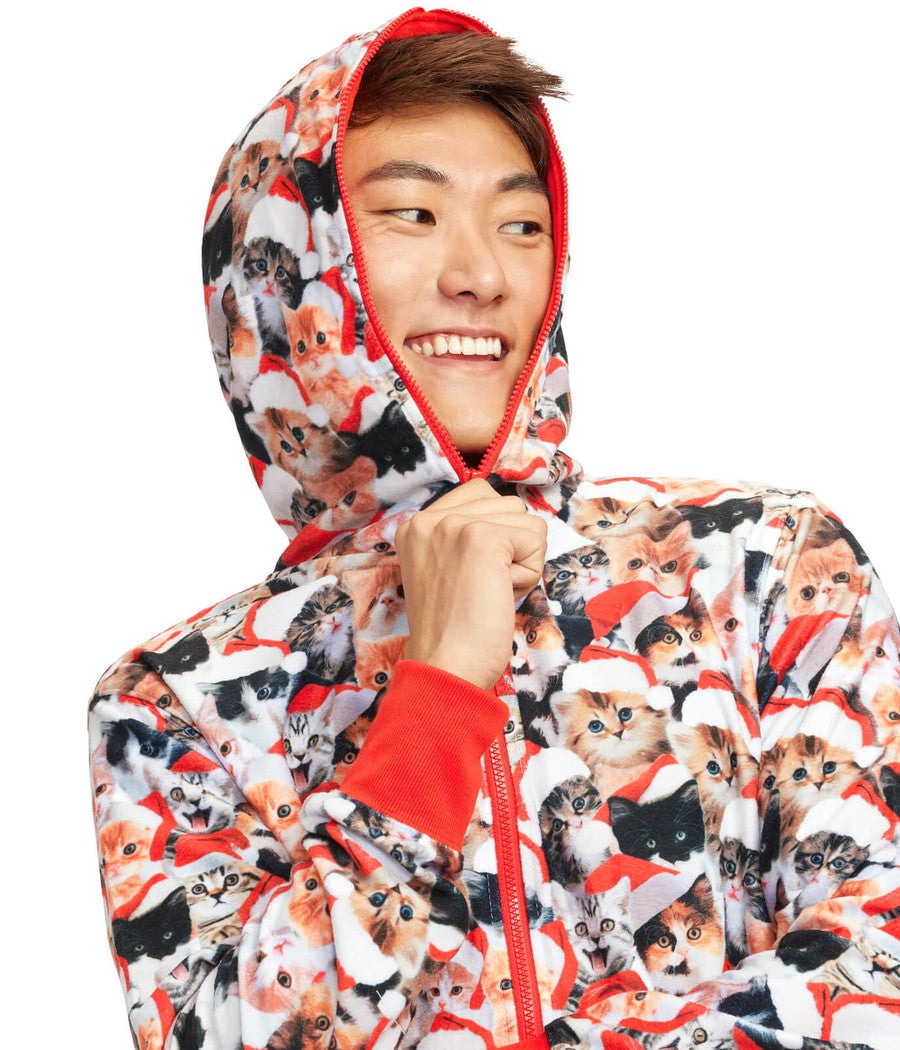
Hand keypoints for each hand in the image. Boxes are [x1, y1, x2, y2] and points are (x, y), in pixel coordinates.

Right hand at [394, 477, 547, 689]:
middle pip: (508, 506)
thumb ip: (467, 537)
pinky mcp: (482, 538)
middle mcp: (430, 518)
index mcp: (416, 525)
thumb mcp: (449, 569)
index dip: (496, 533)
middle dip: (510, 549)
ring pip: (527, 521)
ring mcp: (454, 524)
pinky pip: (536, 541)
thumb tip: (517, 519)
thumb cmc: (455, 631)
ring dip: (521, 561)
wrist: (446, 666)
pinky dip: (528, 574)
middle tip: (481, 587)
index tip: (473, 574)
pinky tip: (499, 594)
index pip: (481, 494)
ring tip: (489, 590)